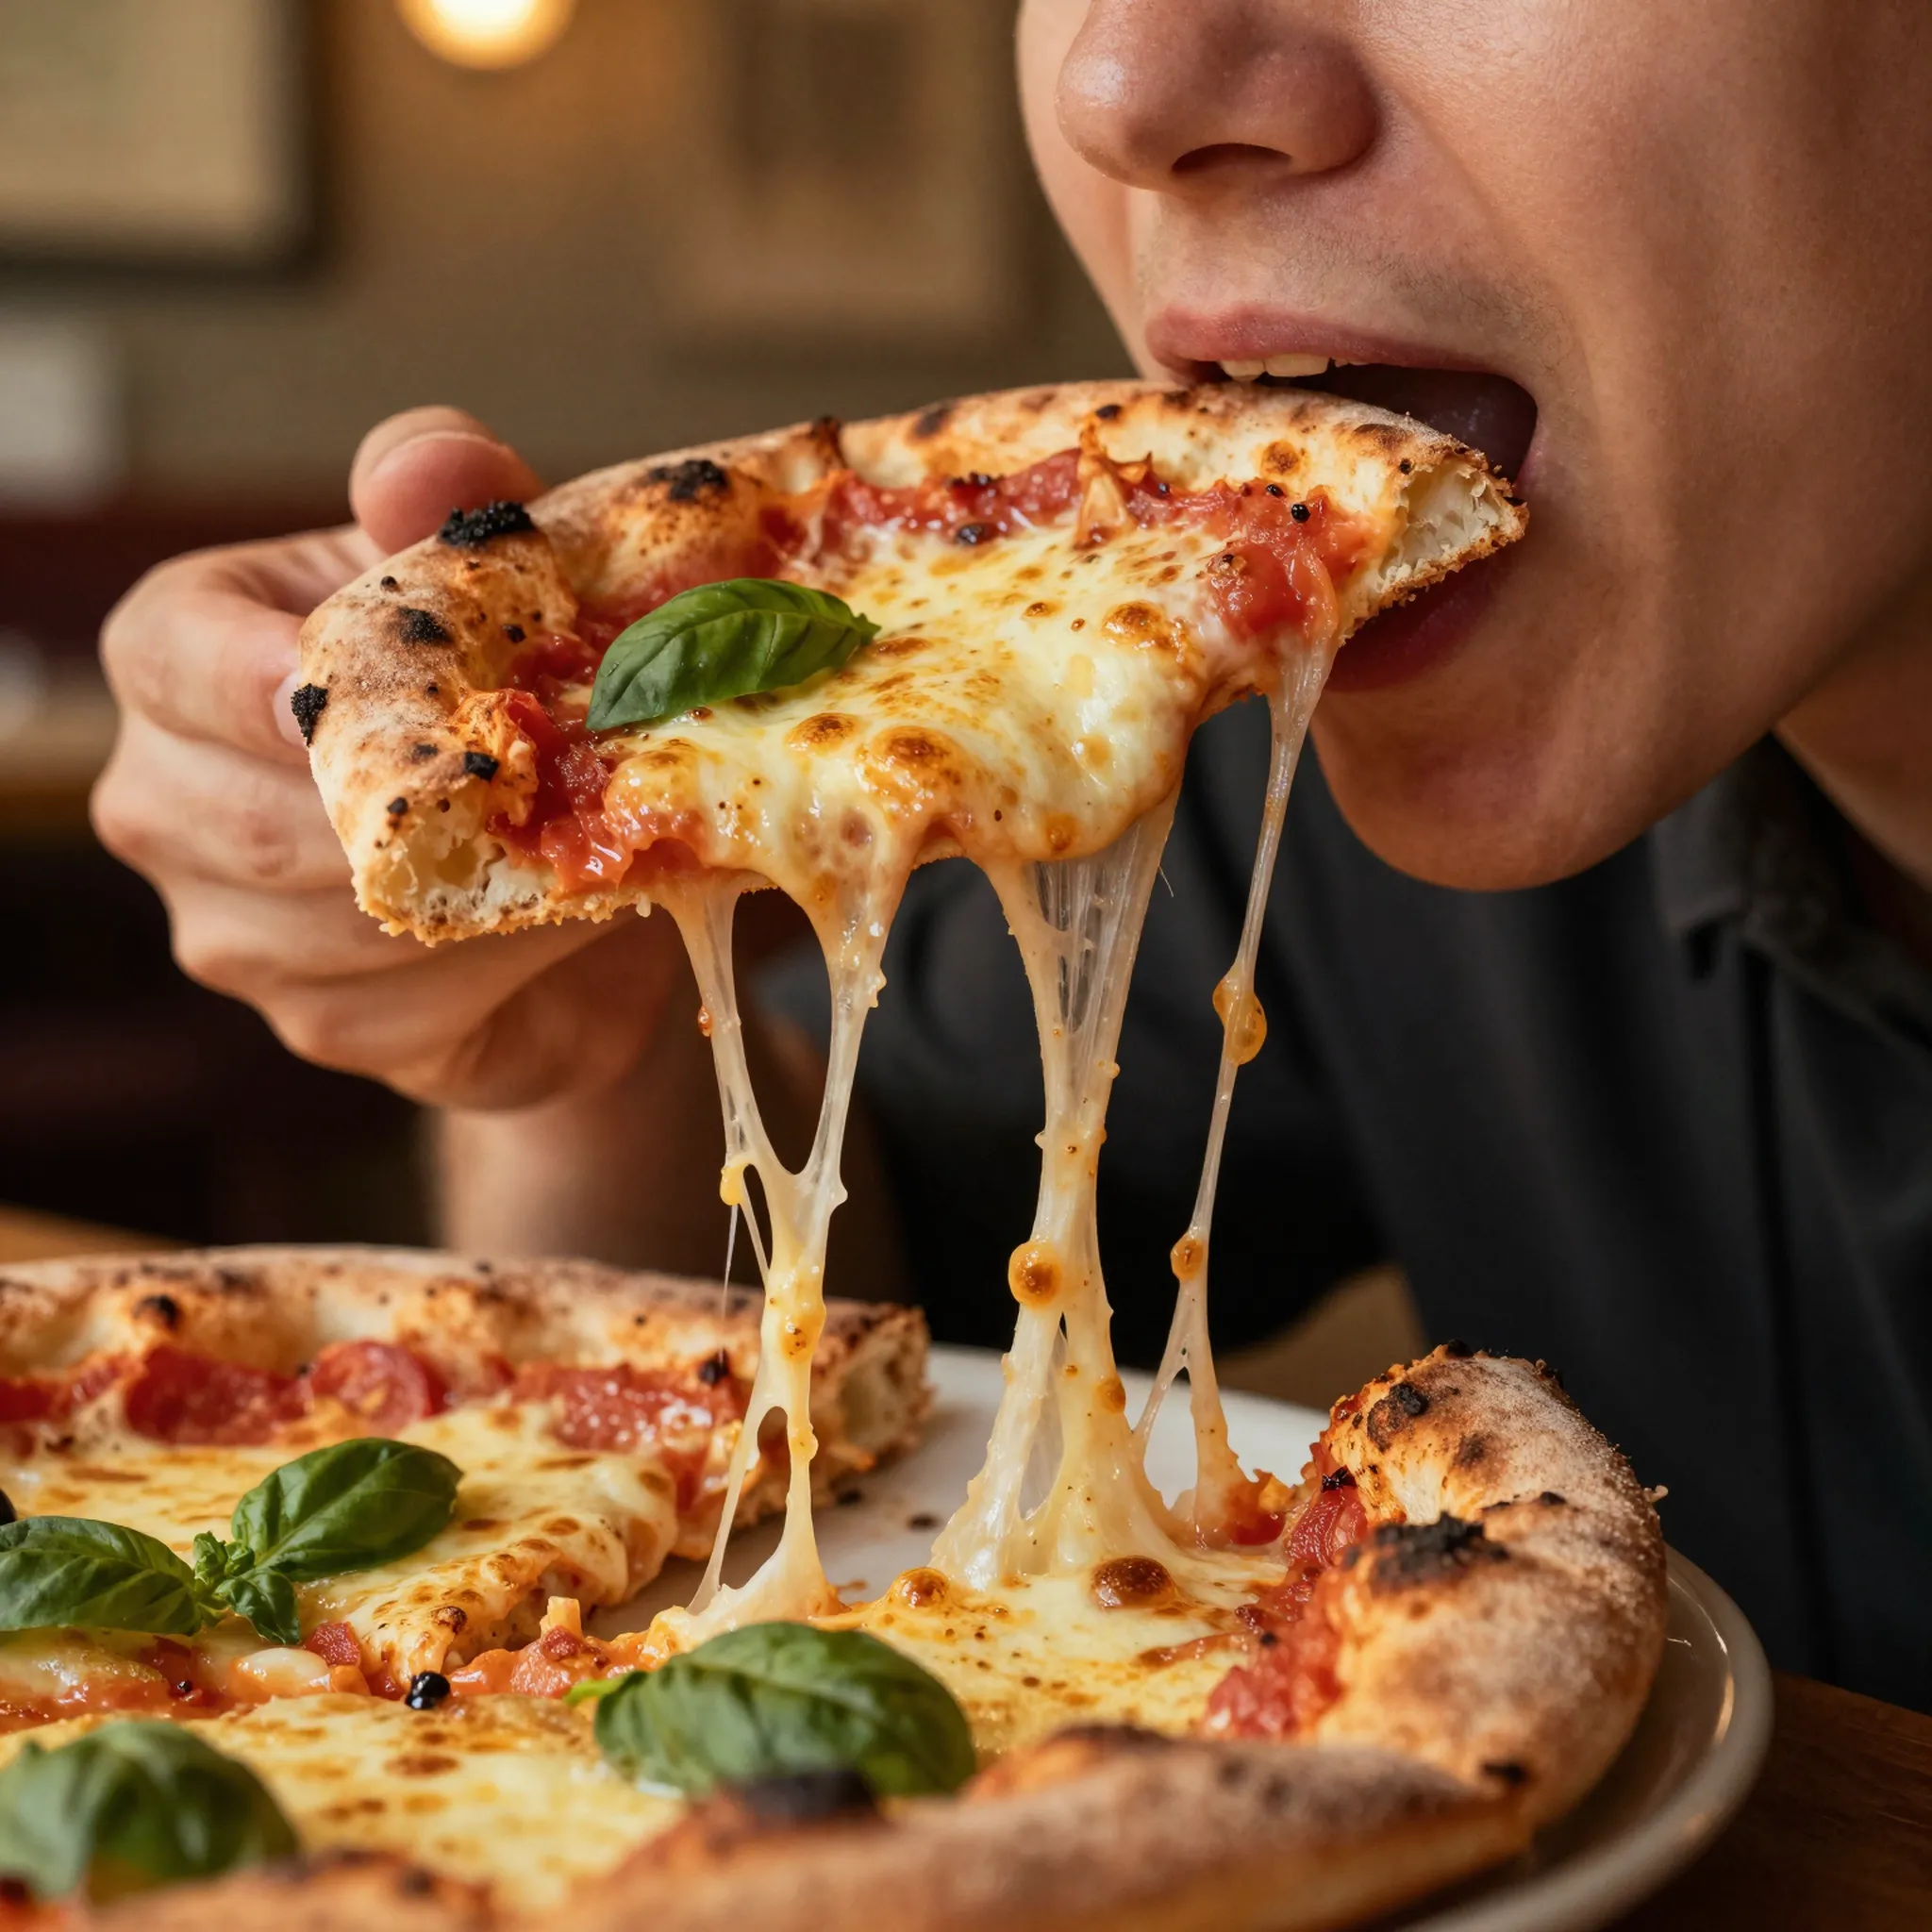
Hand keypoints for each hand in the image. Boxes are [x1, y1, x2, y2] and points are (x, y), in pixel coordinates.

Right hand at [91, 409, 690, 1111]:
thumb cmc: (498, 692)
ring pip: (343, 925)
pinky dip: (507, 963)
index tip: (346, 690)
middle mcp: (169, 800)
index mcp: (180, 658)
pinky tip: (570, 920)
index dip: (259, 680)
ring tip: (589, 841)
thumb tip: (435, 463)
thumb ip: (453, 507)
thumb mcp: (485, 581)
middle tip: (548, 770)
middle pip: (262, 819)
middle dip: (415, 801)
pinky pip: (410, 1007)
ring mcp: (231, 931)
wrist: (567, 871)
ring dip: (483, 887)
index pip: (173, 660)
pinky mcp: (322, 1026)